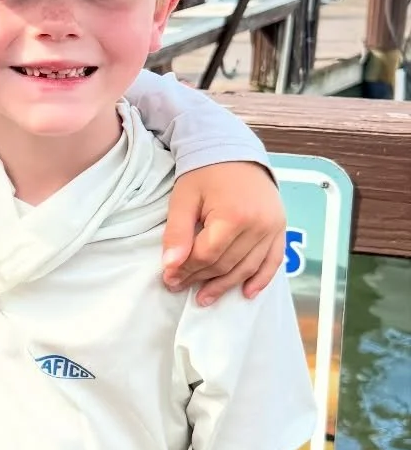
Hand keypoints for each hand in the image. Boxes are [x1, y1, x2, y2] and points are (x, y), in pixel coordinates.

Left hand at [162, 162, 283, 305]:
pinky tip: (246, 293)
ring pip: (248, 267)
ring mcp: (273, 228)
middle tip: (179, 287)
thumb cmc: (204, 173)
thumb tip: (170, 266)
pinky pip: (273, 261)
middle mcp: (258, 225)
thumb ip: (177, 233)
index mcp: (233, 215)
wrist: (234, 151)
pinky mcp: (280, 228)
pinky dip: (261, 279)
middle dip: (200, 278)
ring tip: (205, 298)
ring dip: (226, 285)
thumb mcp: (183, 198)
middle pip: (226, 263)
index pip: (206, 254)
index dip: (186, 269)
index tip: (169, 278)